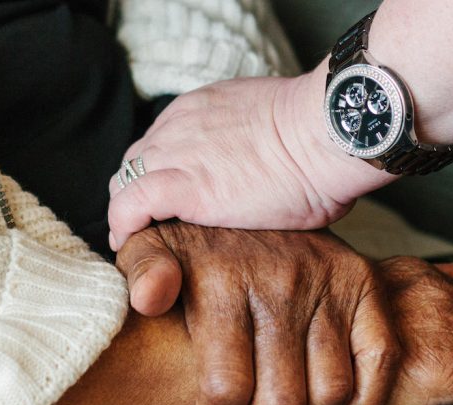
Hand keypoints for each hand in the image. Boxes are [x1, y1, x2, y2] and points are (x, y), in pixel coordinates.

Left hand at [106, 74, 393, 250]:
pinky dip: (123, 227)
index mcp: (200, 111)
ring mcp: (176, 153)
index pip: (159, 145)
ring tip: (139, 245)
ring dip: (127, 216)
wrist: (329, 132)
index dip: (157, 177)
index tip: (166, 205)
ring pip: (124, 184)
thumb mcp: (276, 131)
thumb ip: (256, 152)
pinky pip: (129, 206)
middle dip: (136, 196)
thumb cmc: (324, 137)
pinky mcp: (182, 185)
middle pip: (135, 163)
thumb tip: (272, 180)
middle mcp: (178, 126)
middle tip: (149, 230)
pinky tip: (130, 246)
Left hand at [116, 222, 397, 404]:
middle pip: (280, 399)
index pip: (225, 385)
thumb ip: (141, 270)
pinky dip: (368, 401)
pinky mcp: (364, 283)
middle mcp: (282, 282)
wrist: (257, 178)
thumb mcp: (152, 238)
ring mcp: (329, 283)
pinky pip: (380, 356)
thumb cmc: (196, 232)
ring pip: (330, 390)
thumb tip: (149, 299)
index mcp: (225, 279)